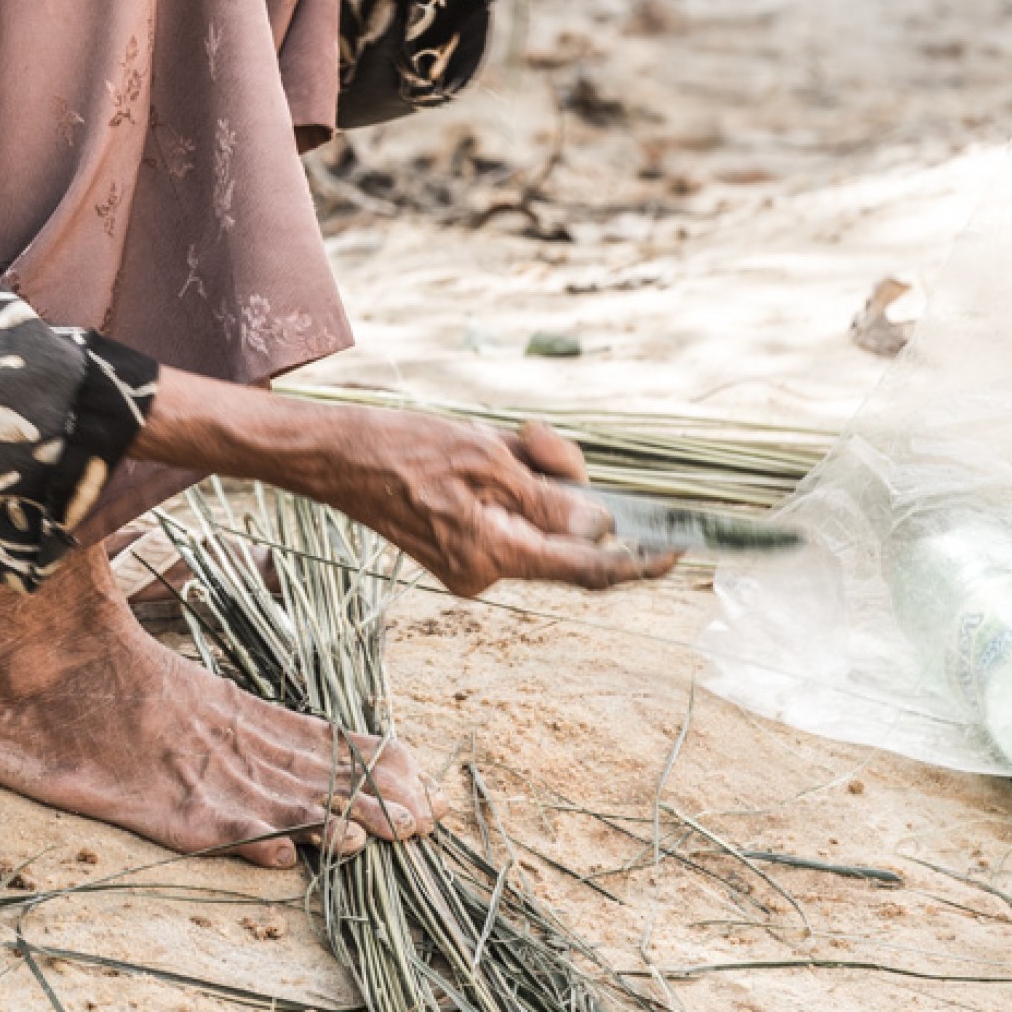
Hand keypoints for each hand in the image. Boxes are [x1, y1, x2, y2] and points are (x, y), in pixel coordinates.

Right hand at [136, 375, 675, 597]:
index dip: (639, 563)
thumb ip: (549, 498)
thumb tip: (601, 530)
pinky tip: (475, 453)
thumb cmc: (402, 447)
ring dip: (532, 476)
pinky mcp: (457, 550)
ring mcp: (470, 565)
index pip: (587, 570)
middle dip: (565, 484)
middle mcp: (486, 574)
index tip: (680, 550)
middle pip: (562, 535)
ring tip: (494, 439)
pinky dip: (509, 484)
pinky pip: (509, 518)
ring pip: (537, 520)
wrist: (330, 455)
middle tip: (533, 438)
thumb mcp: (486, 457)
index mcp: (494, 555)